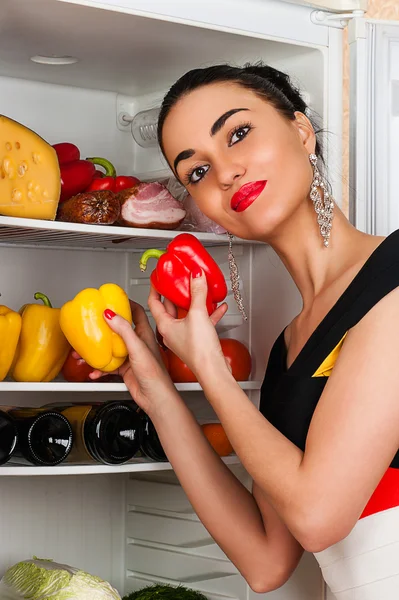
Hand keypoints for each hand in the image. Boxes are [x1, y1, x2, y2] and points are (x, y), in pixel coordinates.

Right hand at [75, 300, 176, 415]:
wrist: (156, 397)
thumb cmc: (154, 374)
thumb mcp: (137, 348)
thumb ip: (123, 330)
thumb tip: (110, 314)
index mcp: (144, 334)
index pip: (135, 312)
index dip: (125, 303)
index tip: (113, 298)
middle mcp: (137, 343)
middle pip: (118, 329)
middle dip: (104, 327)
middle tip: (91, 324)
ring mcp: (130, 356)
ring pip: (110, 349)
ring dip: (96, 352)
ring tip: (82, 353)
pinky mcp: (125, 369)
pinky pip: (108, 366)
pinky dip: (99, 368)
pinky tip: (93, 371)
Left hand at [148, 269, 228, 377]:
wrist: (213, 371)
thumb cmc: (199, 351)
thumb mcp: (197, 315)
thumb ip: (198, 293)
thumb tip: (195, 276)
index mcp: (165, 326)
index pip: (154, 302)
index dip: (155, 288)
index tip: (158, 277)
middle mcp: (172, 332)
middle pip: (170, 307)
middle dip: (176, 292)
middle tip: (179, 280)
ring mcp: (184, 337)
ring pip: (187, 314)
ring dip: (194, 302)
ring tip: (199, 290)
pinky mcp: (197, 342)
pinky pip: (201, 323)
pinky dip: (208, 313)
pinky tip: (218, 307)